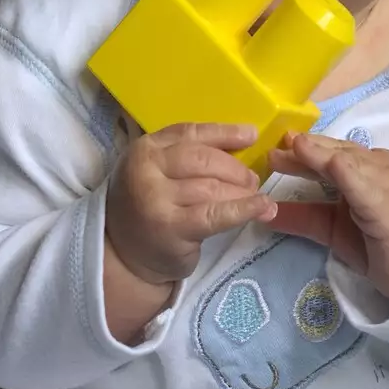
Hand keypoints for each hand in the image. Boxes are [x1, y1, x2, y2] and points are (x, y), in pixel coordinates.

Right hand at [107, 123, 276, 286]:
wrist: (125, 255)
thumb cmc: (150, 207)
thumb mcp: (158, 172)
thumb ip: (187, 155)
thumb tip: (245, 139)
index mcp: (144, 149)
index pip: (191, 133)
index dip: (225, 133)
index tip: (251, 135)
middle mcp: (146, 170)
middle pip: (204, 160)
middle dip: (235, 169)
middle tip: (252, 180)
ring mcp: (156, 200)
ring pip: (212, 188)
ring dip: (242, 192)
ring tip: (255, 196)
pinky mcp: (171, 228)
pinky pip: (216, 214)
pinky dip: (244, 210)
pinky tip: (263, 208)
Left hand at [269, 134, 388, 303]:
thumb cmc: (385, 250)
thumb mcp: (335, 229)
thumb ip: (304, 216)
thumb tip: (266, 213)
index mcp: (372, 170)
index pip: (335, 153)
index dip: (308, 150)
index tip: (280, 147)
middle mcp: (382, 168)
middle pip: (338, 153)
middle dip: (307, 150)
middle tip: (274, 149)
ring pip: (351, 162)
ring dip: (321, 155)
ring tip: (294, 148)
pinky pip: (368, 186)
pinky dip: (349, 174)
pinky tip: (333, 165)